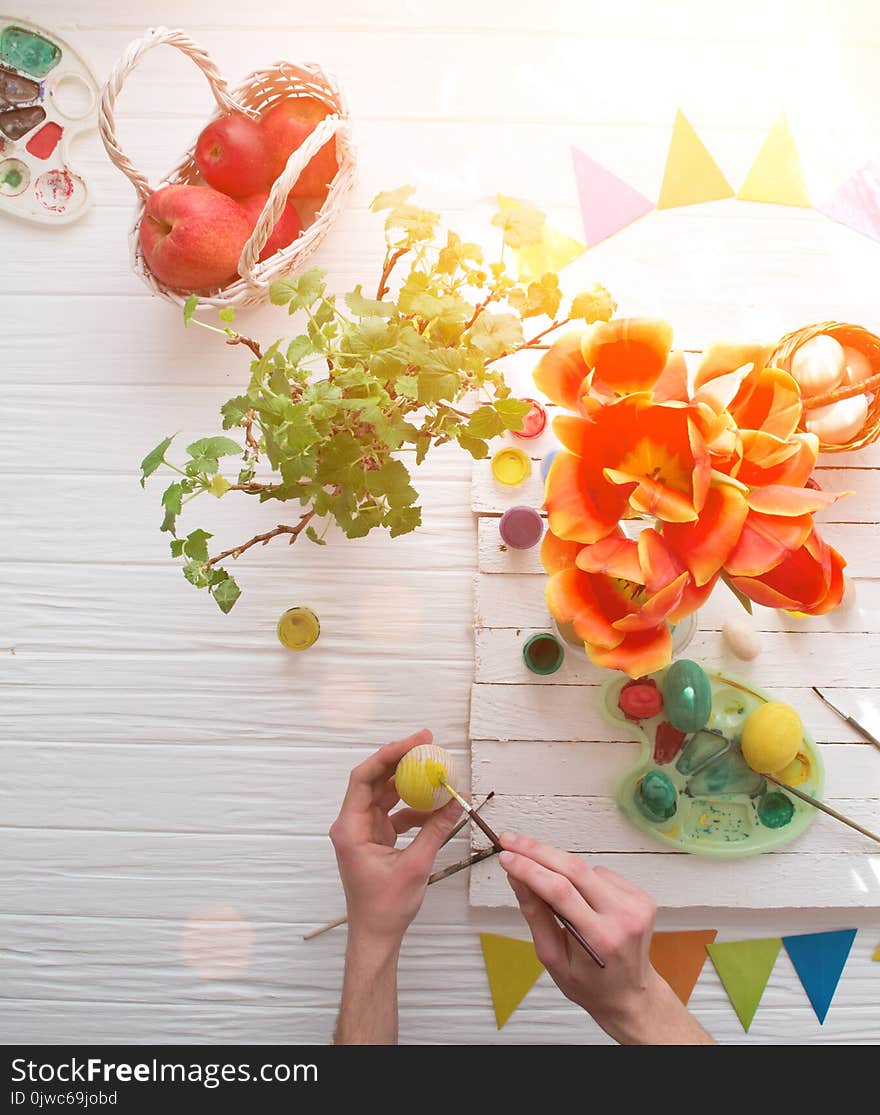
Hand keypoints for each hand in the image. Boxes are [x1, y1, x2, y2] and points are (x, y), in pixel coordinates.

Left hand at [330, 729, 461, 950]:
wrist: (376, 935)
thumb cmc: (384, 907)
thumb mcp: (416, 866)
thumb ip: (436, 830)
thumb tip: (457, 801)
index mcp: (350, 828)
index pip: (364, 778)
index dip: (388, 755)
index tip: (414, 743)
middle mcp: (352, 824)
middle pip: (375, 780)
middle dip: (401, 761)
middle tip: (427, 745)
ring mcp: (363, 830)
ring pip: (385, 794)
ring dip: (409, 783)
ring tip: (435, 771)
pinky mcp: (375, 838)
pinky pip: (394, 812)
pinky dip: (414, 807)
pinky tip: (436, 807)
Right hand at [499, 833, 712, 1044]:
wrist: (630, 994)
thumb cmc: (590, 983)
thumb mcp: (552, 957)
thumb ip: (535, 914)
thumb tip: (517, 877)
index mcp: (599, 938)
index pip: (559, 891)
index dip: (529, 869)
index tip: (506, 856)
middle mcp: (623, 917)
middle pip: (574, 868)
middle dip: (537, 850)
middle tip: (511, 840)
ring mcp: (636, 904)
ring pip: (586, 868)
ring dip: (560, 868)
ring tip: (551, 888)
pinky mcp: (642, 896)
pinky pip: (601, 873)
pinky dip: (583, 878)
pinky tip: (582, 898)